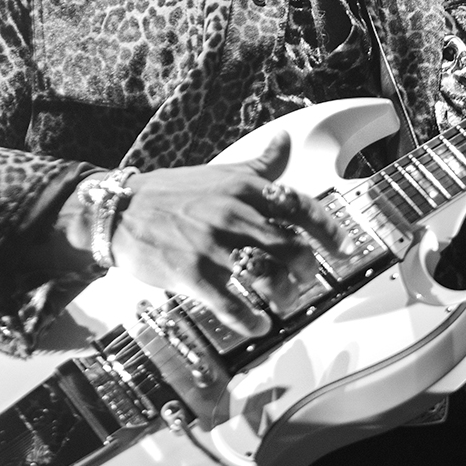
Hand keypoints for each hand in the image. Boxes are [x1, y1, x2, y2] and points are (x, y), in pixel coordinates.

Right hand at [111, 132, 352, 332]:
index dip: (331, 231)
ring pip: (268, 277)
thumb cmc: (173, 193)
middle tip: (306, 281)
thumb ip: (259, 164)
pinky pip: (233, 305)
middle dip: (308, 271)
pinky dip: (252, 321)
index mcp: (245, 188)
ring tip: (283, 303)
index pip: (302, 207)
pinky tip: (258, 324)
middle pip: (292, 248)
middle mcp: (234, 214)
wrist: (119, 212)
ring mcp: (213, 245)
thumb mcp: (220, 173)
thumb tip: (285, 141)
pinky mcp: (192, 274)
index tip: (346, 249)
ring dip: (284, 297)